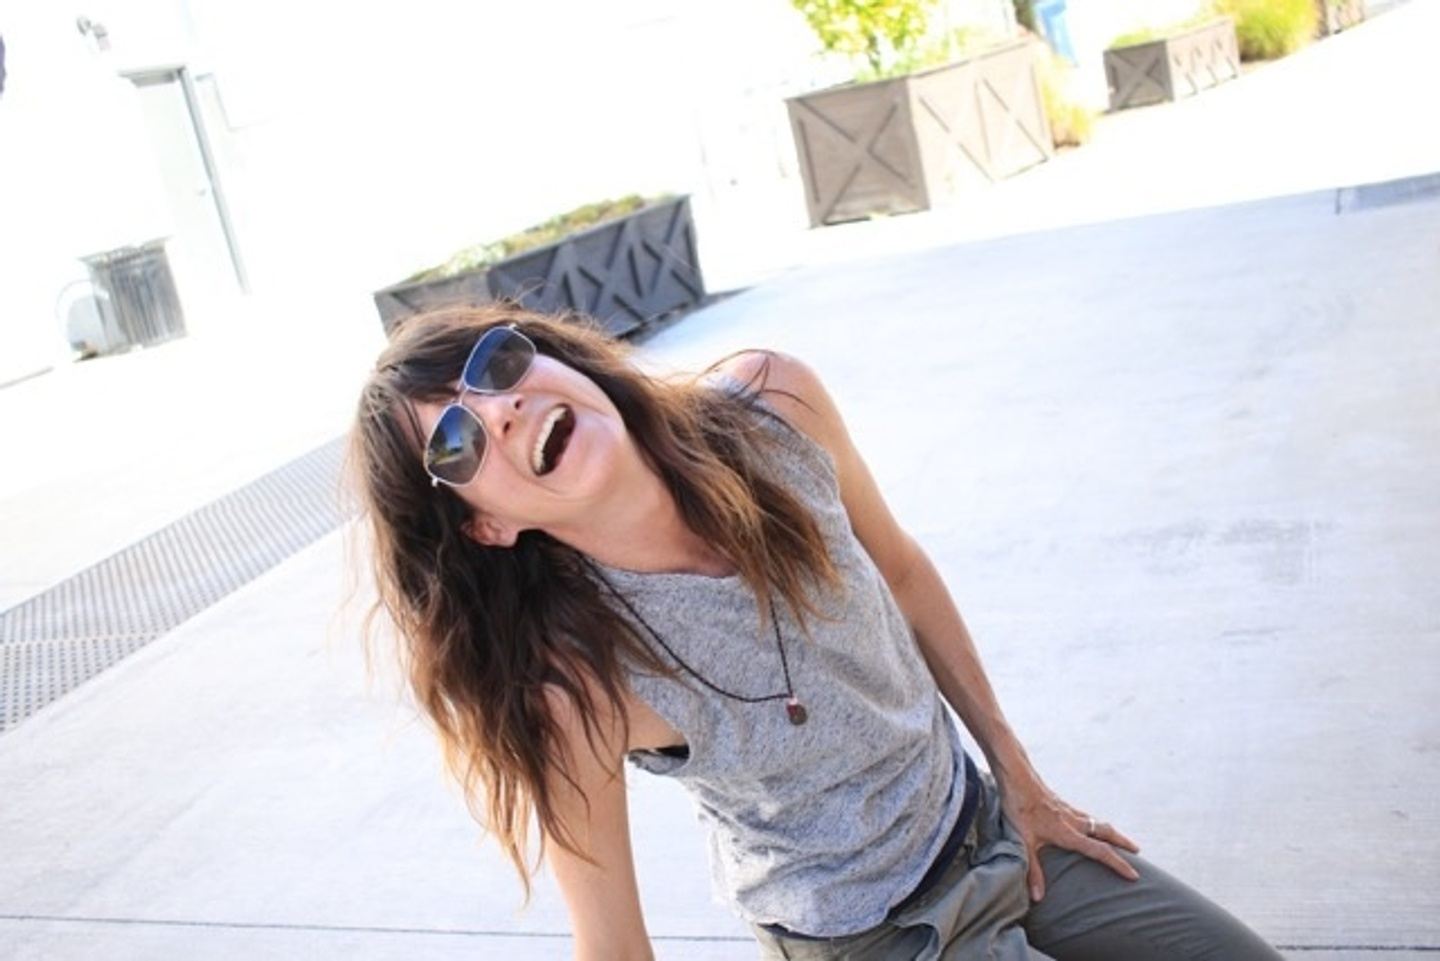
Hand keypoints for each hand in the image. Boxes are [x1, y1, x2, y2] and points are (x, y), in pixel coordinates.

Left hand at [995, 767, 1140, 901]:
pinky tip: (1089, 823)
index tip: (1134, 875)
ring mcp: (1068, 810)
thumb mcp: (1023, 841)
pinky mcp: (1060, 802)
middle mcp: (1072, 821)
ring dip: (1110, 831)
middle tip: (1137, 851)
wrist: (1016, 775)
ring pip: (1096, 821)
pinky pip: (1084, 814)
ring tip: (1118, 839)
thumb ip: (1032, 870)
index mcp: (1067, 832)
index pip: (1100, 851)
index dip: (1118, 864)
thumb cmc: (1018, 807)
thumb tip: (1038, 897)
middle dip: (1122, 842)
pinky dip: (1094, 821)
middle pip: (1105, 831)